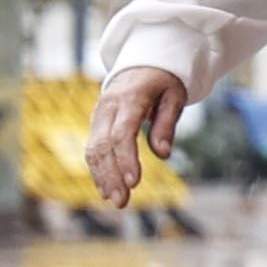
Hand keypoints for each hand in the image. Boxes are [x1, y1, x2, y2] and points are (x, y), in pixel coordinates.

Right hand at [88, 68, 184, 209]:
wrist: (140, 64)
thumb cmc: (163, 81)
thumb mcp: (174, 96)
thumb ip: (167, 124)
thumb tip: (163, 154)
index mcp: (129, 98)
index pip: (123, 133)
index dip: (126, 159)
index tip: (134, 183)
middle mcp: (107, 107)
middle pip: (103, 145)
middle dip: (111, 175)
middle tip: (122, 202)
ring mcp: (98, 116)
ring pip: (93, 149)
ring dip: (102, 177)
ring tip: (116, 201)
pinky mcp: (96, 124)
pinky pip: (92, 149)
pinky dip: (98, 170)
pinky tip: (106, 189)